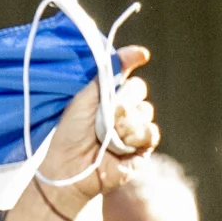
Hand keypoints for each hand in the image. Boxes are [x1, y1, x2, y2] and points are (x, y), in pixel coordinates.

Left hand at [7, 48, 154, 220]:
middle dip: (122, 100)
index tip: (141, 56)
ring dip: (126, 123)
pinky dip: (137, 136)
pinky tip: (122, 145)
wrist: (70, 167)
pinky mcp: (142, 149)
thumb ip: (108, 73)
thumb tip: (137, 52)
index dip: (134, 61)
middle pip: (139, 89)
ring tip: (108, 137)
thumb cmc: (71, 133)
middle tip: (104, 117)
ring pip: (146, 111)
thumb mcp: (85, 97)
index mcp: (110, 95)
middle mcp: (125, 109)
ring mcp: (135, 129)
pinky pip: (151, 133)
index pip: (128, 72)